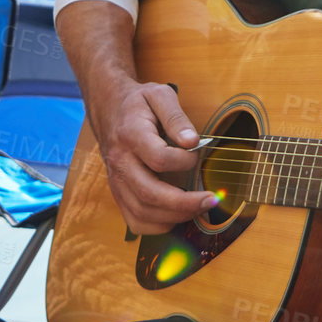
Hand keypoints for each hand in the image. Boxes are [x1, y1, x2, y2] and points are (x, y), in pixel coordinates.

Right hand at [57, 0, 215, 233]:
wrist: (109, 109)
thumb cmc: (139, 103)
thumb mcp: (160, 95)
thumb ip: (177, 117)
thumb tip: (192, 142)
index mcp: (131, 135)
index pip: (158, 158)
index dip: (183, 162)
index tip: (197, 155)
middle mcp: (120, 162)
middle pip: (149, 194)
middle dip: (184, 203)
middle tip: (212, 200)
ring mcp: (117, 181)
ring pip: (142, 212)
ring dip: (174, 217)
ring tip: (200, 209)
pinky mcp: (118, 193)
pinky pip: (135, 220)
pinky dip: (157, 226)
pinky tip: (178, 217)